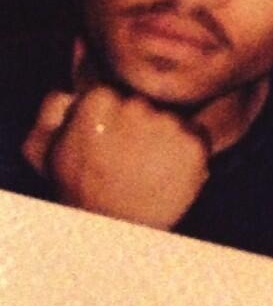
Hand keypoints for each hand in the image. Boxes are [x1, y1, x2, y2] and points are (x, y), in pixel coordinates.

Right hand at [24, 86, 209, 229]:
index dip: (110, 118)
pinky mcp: (194, 146)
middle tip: (128, 159)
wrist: (115, 232)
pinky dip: (188, 154)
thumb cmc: (77, 189)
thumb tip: (75, 73)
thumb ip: (54, 105)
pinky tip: (169, 174)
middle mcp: (135, 108)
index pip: (112, 92)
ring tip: (147, 170)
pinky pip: (197, 136)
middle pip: (144, 104)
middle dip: (138, 126)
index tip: (106, 142)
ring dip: (163, 141)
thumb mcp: (43, 147)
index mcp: (98, 102)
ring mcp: (167, 126)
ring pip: (171, 119)